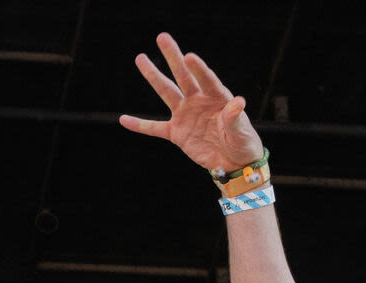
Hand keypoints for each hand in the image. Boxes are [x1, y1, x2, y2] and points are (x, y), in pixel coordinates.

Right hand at [119, 33, 263, 174]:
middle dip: (173, 57)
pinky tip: (124, 119)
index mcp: (217, 97)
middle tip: (162, 37)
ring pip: (167, 92)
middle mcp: (198, 100)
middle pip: (183, 76)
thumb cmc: (242, 141)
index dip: (199, 69)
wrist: (234, 162)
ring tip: (141, 58)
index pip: (206, 79)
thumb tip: (238, 102)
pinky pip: (154, 128)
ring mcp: (185, 115)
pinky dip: (139, 125)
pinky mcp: (176, 133)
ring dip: (153, 76)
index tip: (189, 57)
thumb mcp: (241, 130)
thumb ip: (235, 116)